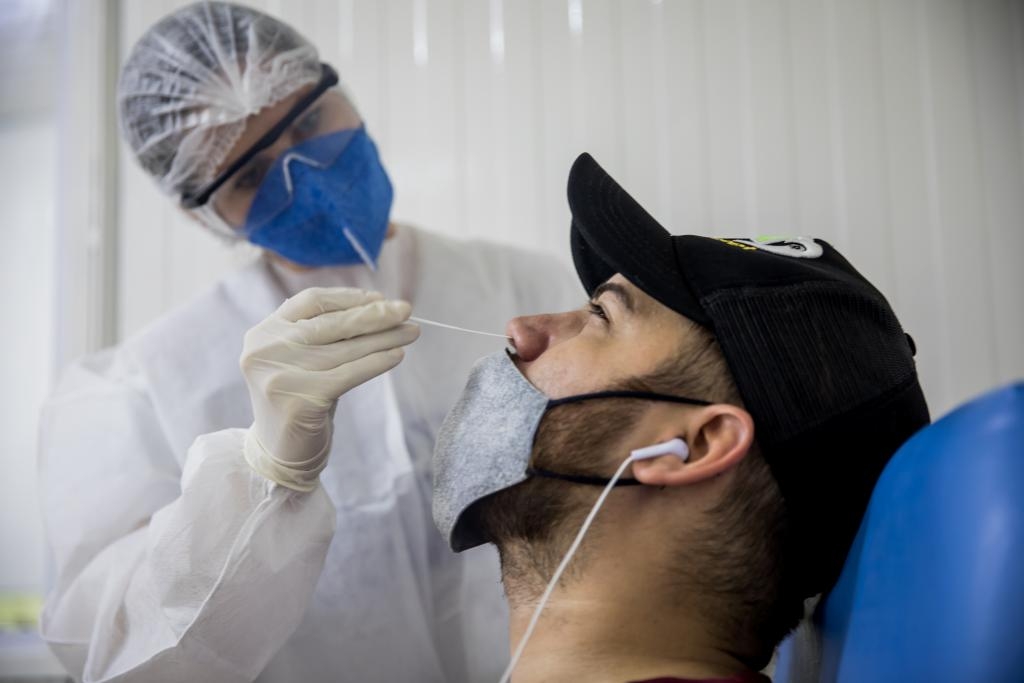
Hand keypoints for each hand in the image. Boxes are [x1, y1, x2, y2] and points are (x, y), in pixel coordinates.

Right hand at [240, 287, 419, 490]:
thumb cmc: (301, 399)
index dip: (348, 298)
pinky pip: (350, 374)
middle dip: (374, 315)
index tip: (380, 299)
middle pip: (331, 323)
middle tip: (406, 310)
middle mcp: (265, 350)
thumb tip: (380, 308)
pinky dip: (377, 363)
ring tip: (411, 332)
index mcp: (264, 332)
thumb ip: (327, 334)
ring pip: (345, 349)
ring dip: (384, 338)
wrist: (281, 454)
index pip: (310, 301)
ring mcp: (280, 376)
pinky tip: (398, 355)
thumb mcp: (305, 359)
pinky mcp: (300, 400)